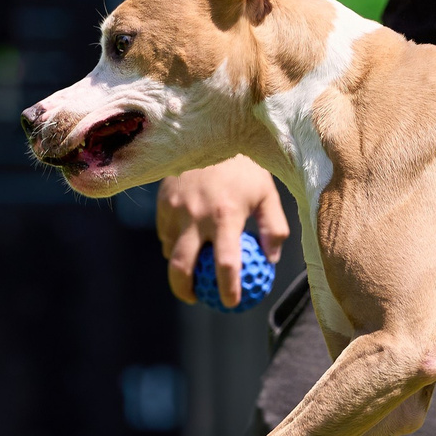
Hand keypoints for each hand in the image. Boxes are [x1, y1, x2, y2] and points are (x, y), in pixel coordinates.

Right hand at [159, 154, 290, 305]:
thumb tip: (269, 261)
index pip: (226, 264)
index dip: (228, 289)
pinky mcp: (162, 200)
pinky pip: (164, 233)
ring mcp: (175, 208)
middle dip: (185, 290)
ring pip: (170, 251)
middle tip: (197, 298)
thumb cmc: (246, 168)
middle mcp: (197, 215)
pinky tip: (187, 240)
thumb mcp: (267, 194)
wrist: (213, 132)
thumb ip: (273, 229)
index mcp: (226, 215)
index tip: (231, 303)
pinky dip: (174, 242)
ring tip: (194, 267)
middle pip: (181, 267)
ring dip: (180, 264)